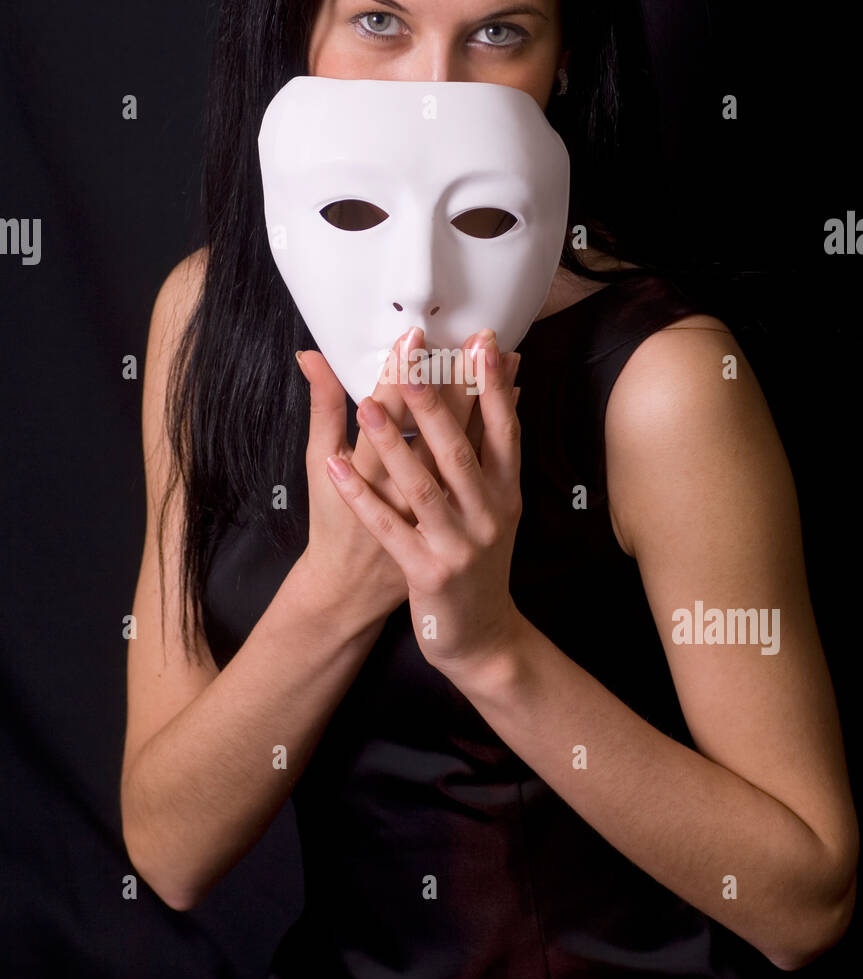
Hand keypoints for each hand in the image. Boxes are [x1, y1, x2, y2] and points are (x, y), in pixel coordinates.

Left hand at [324, 326, 523, 675]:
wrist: (483, 637)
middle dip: (436, 403)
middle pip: (460, 452)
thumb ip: (495, 447)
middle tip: (414, 360)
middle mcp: (489, 515)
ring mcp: (459, 546)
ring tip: (366, 406)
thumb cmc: (482, 559)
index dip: (494, 386)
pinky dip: (361, 497)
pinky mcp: (428, 573)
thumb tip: (513, 381)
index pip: (503, 430)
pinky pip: (389, 528)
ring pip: (423, 488)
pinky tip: (335, 467)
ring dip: (394, 444)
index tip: (483, 342)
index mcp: (506, 492)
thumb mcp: (498, 505)